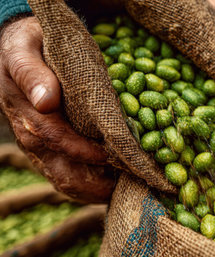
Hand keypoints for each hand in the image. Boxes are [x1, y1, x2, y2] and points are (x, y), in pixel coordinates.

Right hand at [0, 17, 114, 202]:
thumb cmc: (29, 46)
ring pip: (66, 180)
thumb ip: (32, 73)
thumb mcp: (25, 49)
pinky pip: (68, 177)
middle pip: (61, 172)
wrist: (23, 51)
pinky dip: (91, 187)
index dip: (83, 149)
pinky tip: (114, 185)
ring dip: (95, 190)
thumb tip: (47, 101)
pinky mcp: (51, 152)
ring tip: (126, 189)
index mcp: (25, 112)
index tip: (112, 153)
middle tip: (129, 184)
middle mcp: (30, 136)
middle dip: (95, 183)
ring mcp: (41, 148)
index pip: (53, 137)